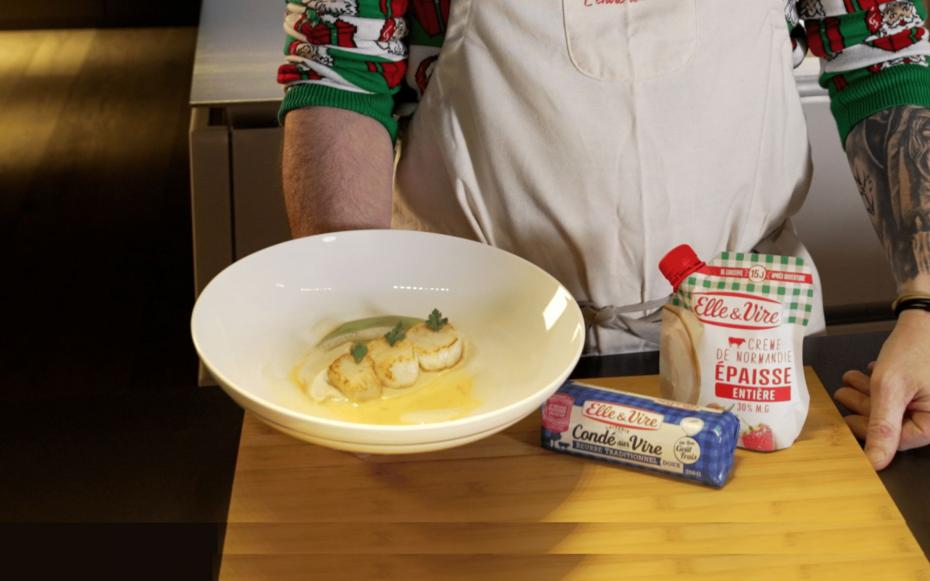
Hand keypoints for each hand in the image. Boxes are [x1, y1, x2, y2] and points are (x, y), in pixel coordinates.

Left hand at [834, 309, 929, 469]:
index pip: (897, 441)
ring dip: (869, 393)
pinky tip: (867, 373)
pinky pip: (901, 393)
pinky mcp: (925, 387)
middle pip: (894, 423)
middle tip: (842, 394)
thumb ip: (881, 425)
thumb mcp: (890, 387)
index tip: (846, 419)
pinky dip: (881, 384)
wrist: (928, 314)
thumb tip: (875, 463)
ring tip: (849, 379)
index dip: (868, 430)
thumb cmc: (915, 347)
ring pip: (894, 406)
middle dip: (865, 406)